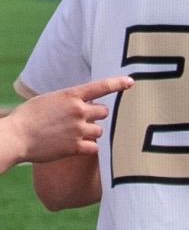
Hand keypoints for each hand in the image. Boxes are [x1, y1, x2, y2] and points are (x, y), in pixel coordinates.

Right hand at [2, 76, 132, 168]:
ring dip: (91, 133)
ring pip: (100, 130)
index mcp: (70, 95)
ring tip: (73, 135)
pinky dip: (89, 148)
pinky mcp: (76, 147)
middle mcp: (78, 111)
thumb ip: (68, 100)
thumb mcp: (48, 100)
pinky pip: (95, 147)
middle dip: (96, 116)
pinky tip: (76, 147)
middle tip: (81, 121)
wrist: (15, 137)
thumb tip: (81, 102)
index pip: (101, 86)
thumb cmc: (27, 118)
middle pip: (104, 111)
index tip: (131, 82)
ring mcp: (78, 129)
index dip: (118, 83)